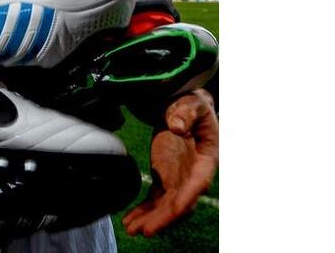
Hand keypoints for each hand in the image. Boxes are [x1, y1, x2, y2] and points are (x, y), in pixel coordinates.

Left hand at [122, 89, 218, 236]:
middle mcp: (193, 174)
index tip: (172, 211)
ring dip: (150, 219)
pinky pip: (156, 199)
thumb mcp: (191, 103)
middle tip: (144, 230)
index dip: (186, 199)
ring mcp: (179, 178)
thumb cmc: (191, 104)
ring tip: (130, 229)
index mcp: (206, 159)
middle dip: (163, 218)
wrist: (182, 105)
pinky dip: (143, 210)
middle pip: (180, 202)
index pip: (197, 184)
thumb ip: (185, 113)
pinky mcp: (166, 178)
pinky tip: (129, 220)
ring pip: (166, 205)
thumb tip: (177, 126)